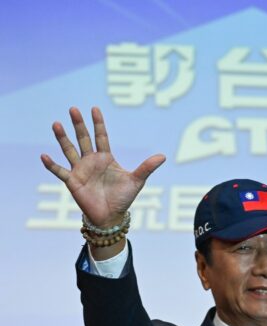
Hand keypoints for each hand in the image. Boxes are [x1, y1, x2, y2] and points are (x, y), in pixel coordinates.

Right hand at [41, 107, 165, 227]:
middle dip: (79, 124)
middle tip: (73, 108)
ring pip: (69, 150)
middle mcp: (91, 161)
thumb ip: (147, 168)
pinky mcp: (72, 182)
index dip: (98, 123)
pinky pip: (60, 171)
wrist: (111, 216)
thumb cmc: (123, 198)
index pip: (101, 136)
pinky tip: (44, 155)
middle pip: (84, 139)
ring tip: (56, 124)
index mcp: (106, 158)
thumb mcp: (136, 181)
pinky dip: (52, 165)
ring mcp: (80, 170)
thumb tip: (163, 156)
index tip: (94, 108)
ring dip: (62, 138)